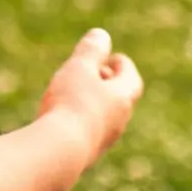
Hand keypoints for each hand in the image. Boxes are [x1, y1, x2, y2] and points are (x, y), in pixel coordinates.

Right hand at [38, 28, 143, 164]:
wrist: (61, 151)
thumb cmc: (72, 103)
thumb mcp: (79, 69)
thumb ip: (90, 51)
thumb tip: (101, 35)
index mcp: (122, 98)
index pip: (130, 79)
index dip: (122, 66)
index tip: (113, 58)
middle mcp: (119, 122)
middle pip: (121, 99)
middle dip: (110, 85)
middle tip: (96, 74)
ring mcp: (104, 141)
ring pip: (106, 118)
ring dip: (96, 104)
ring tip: (77, 95)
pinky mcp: (87, 155)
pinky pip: (90, 132)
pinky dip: (83, 120)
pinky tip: (64, 118)